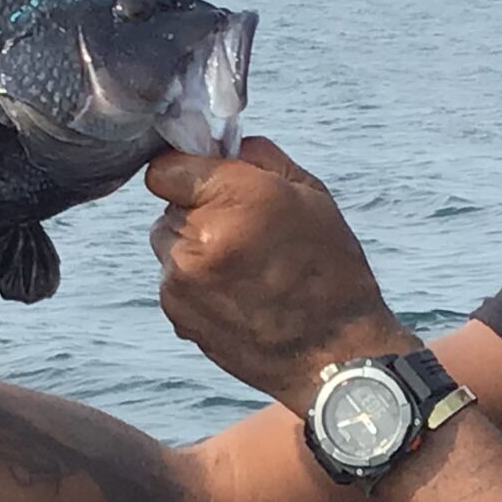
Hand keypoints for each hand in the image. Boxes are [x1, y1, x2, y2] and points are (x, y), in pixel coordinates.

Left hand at [145, 136, 415, 410]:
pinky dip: (194, 283)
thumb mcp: (312, 196)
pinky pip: (173, 279)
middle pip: (169, 206)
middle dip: (197, 211)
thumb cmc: (332, 271)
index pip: (167, 167)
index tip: (207, 182)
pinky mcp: (175, 311)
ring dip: (193, 248)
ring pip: (168, 243)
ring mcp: (181, 278)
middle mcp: (200, 236)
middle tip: (241, 232)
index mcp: (236, 198)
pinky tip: (236, 296)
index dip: (188, 171)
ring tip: (242, 269)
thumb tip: (224, 147)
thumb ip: (260, 158)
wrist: (334, 353)